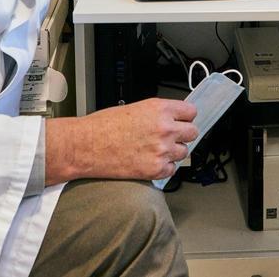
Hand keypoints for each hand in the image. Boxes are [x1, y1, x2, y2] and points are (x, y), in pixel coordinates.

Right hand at [44, 98, 197, 183]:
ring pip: (184, 152)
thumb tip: (171, 119)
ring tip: (155, 150)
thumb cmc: (102, 126)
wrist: (85, 146)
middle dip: (183, 135)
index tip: (182, 121)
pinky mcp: (155, 169)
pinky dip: (164, 168)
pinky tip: (150, 162)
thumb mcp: (134, 108)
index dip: (185, 117)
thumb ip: (157, 113)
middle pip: (193, 132)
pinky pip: (172, 169)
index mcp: (160, 109)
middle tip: (170, 138)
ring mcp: (162, 150)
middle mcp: (165, 128)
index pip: (191, 112)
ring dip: (173, 152)